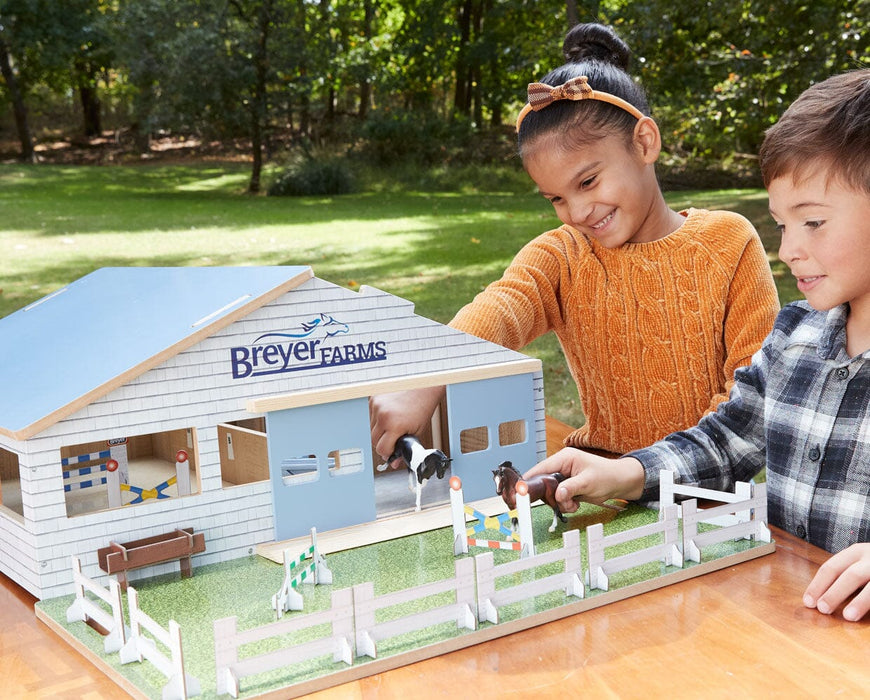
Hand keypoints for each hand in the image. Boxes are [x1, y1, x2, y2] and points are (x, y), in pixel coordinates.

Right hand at [369, 386, 443, 461]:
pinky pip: (371, 415)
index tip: (393, 451)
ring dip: (380, 430)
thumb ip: (404, 448)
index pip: (381, 449)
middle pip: (373, 440)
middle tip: (394, 439)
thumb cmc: (422, 406)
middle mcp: (383, 414)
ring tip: (394, 424)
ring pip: (371, 428)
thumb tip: (394, 463)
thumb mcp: (416, 431)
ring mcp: (376, 405)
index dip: (388, 453)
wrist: (423, 385)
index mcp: (395, 425)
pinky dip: (378, 418)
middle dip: (383, 443)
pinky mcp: (374, 398)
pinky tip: (390, 414)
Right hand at [522, 448, 644, 513]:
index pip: (541, 468)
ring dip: (561, 502)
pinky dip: (565, 504)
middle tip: (565, 502)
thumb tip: (557, 494)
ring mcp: (564, 477)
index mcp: (564, 458)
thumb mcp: (588, 482)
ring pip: (551, 494)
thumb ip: (571, 488)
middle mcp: (561, 466)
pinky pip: (559, 498)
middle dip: (553, 497)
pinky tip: (575, 504)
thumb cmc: (607, 476)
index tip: (523, 492)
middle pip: (544, 483)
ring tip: (574, 503)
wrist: (620, 483)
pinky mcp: (567, 486)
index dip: (531, 480)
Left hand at [802, 542, 869, 621]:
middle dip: (835, 593)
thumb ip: (842, 576)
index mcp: (856, 552)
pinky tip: (869, 619)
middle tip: (822, 609)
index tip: (808, 602)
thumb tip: (816, 598)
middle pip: (850, 576)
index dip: (818, 585)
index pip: (831, 567)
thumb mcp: (858, 563)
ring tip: (847, 617)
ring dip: (860, 602)